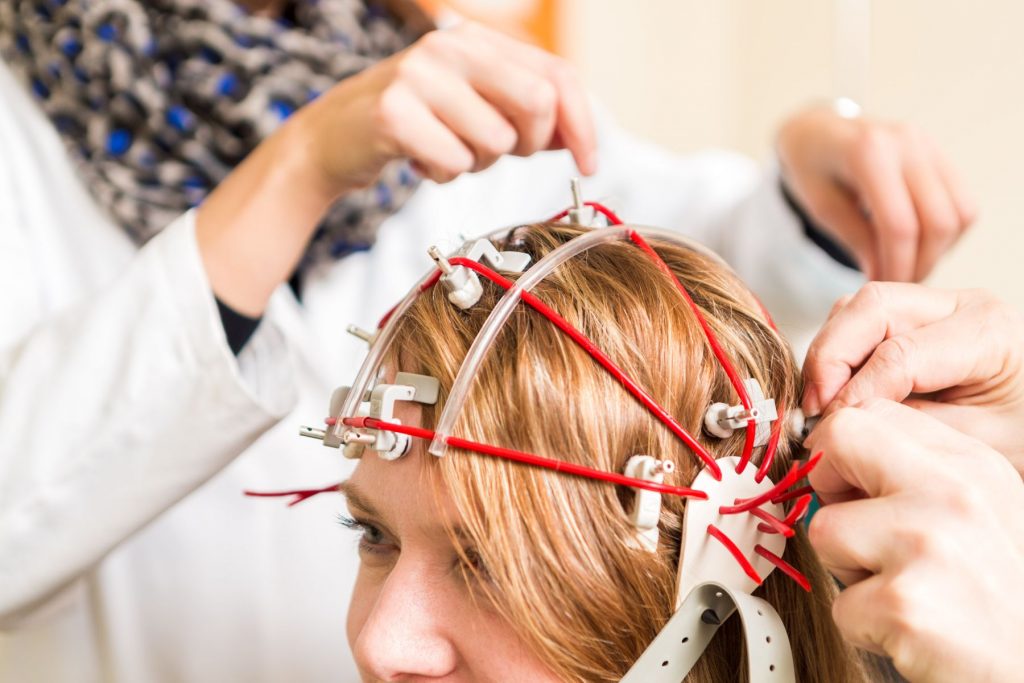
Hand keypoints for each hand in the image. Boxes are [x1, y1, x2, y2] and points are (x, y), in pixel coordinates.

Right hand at [295, 21, 596, 189]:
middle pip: (536, 105)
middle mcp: (450, 46)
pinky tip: (419, 159)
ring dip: (477, 164)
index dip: (582, 124)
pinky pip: (454, 163)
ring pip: (495, 141)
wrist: (331, 137)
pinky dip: (444, 174)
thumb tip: (578, 134)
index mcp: (477, 39)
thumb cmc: (412, 123)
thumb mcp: (473, 105)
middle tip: (495, 152)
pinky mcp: (393, 113)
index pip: (557, 74)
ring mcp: (419, 75)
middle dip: (527, 145)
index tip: (588, 163)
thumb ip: (524, 112)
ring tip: (445, 150)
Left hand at [777, 106, 975, 281]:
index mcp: (869, 152)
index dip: (896, 265)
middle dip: (921, 263)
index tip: (882, 287)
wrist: (818, 131)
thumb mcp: (820, 206)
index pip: (899, 224)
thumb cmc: (810, 167)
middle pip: (939, 222)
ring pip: (961, 214)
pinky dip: (947, 233)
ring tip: (907, 265)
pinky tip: (917, 244)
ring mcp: (929, 145)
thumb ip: (855, 240)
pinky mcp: (940, 153)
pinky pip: (963, 202)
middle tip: (896, 283)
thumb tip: (884, 279)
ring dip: (939, 250)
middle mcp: (907, 143)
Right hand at [802, 282, 1023, 473]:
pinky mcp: (914, 316)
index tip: (830, 429)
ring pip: (856, 306)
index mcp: (990, 333)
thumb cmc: (1023, 434)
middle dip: (829, 356)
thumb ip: (910, 427)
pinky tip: (835, 389)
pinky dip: (836, 351)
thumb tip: (841, 424)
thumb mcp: (977, 443)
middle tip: (814, 407)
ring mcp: (935, 305)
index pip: (899, 353)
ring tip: (822, 401)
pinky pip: (858, 319)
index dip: (854, 393)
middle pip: (871, 307)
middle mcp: (961, 305)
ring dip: (828, 351)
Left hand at [806, 399, 1023, 682]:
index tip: (854, 485)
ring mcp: (925, 544)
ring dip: (850, 571)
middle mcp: (952, 492)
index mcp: (972, 463)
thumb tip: (832, 449)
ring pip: (824, 530)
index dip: (846, 451)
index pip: (871, 413)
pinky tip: (913, 632)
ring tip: (905, 592)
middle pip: (837, 438)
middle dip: (828, 486)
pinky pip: (840, 605)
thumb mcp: (985, 510)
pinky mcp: (902, 603)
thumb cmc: (1006, 600)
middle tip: (859, 530)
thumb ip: (919, 473)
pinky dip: (865, 627)